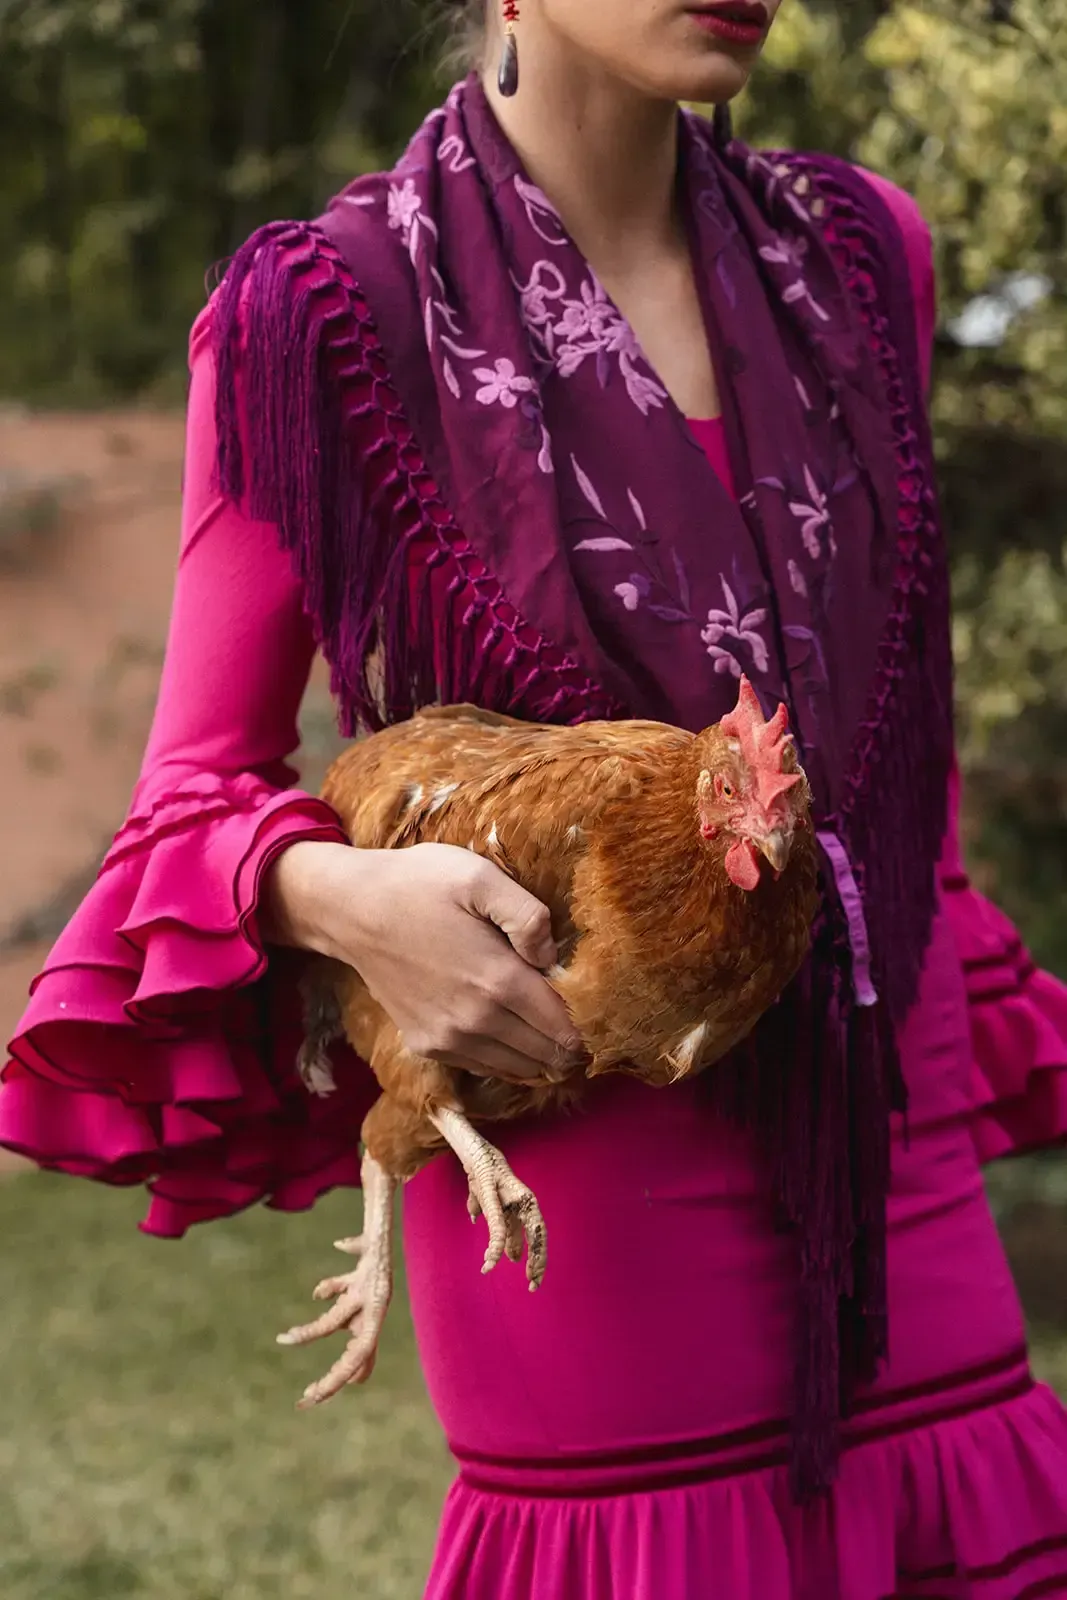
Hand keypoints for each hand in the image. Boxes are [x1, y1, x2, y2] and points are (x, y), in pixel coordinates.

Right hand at [264, 841, 582, 1084]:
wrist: (351, 910)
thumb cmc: (419, 884)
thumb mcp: (479, 876)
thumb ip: (528, 915)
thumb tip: (552, 956)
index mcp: (497, 980)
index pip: (562, 1025)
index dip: (585, 1024)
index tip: (597, 1012)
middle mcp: (475, 1021)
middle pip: (546, 1054)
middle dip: (568, 1043)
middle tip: (580, 1023)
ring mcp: (448, 1038)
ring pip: (518, 1068)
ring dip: (541, 1056)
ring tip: (551, 1030)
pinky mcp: (427, 1045)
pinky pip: (484, 1067)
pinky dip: (507, 1059)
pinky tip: (513, 1034)